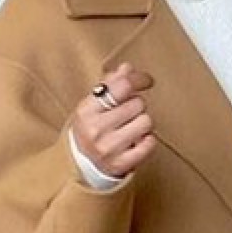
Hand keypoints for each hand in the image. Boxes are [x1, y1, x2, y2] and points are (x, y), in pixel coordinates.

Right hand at [71, 64, 155, 178]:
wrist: (81, 164)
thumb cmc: (91, 127)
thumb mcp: (92, 104)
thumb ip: (110, 83)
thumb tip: (127, 68)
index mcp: (86, 110)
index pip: (122, 85)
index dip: (138, 79)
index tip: (146, 80)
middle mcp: (95, 129)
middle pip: (138, 103)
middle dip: (136, 105)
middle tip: (127, 113)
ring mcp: (108, 148)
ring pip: (146, 121)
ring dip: (142, 122)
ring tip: (130, 127)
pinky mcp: (121, 164)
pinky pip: (150, 143)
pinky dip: (147, 140)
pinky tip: (135, 141)